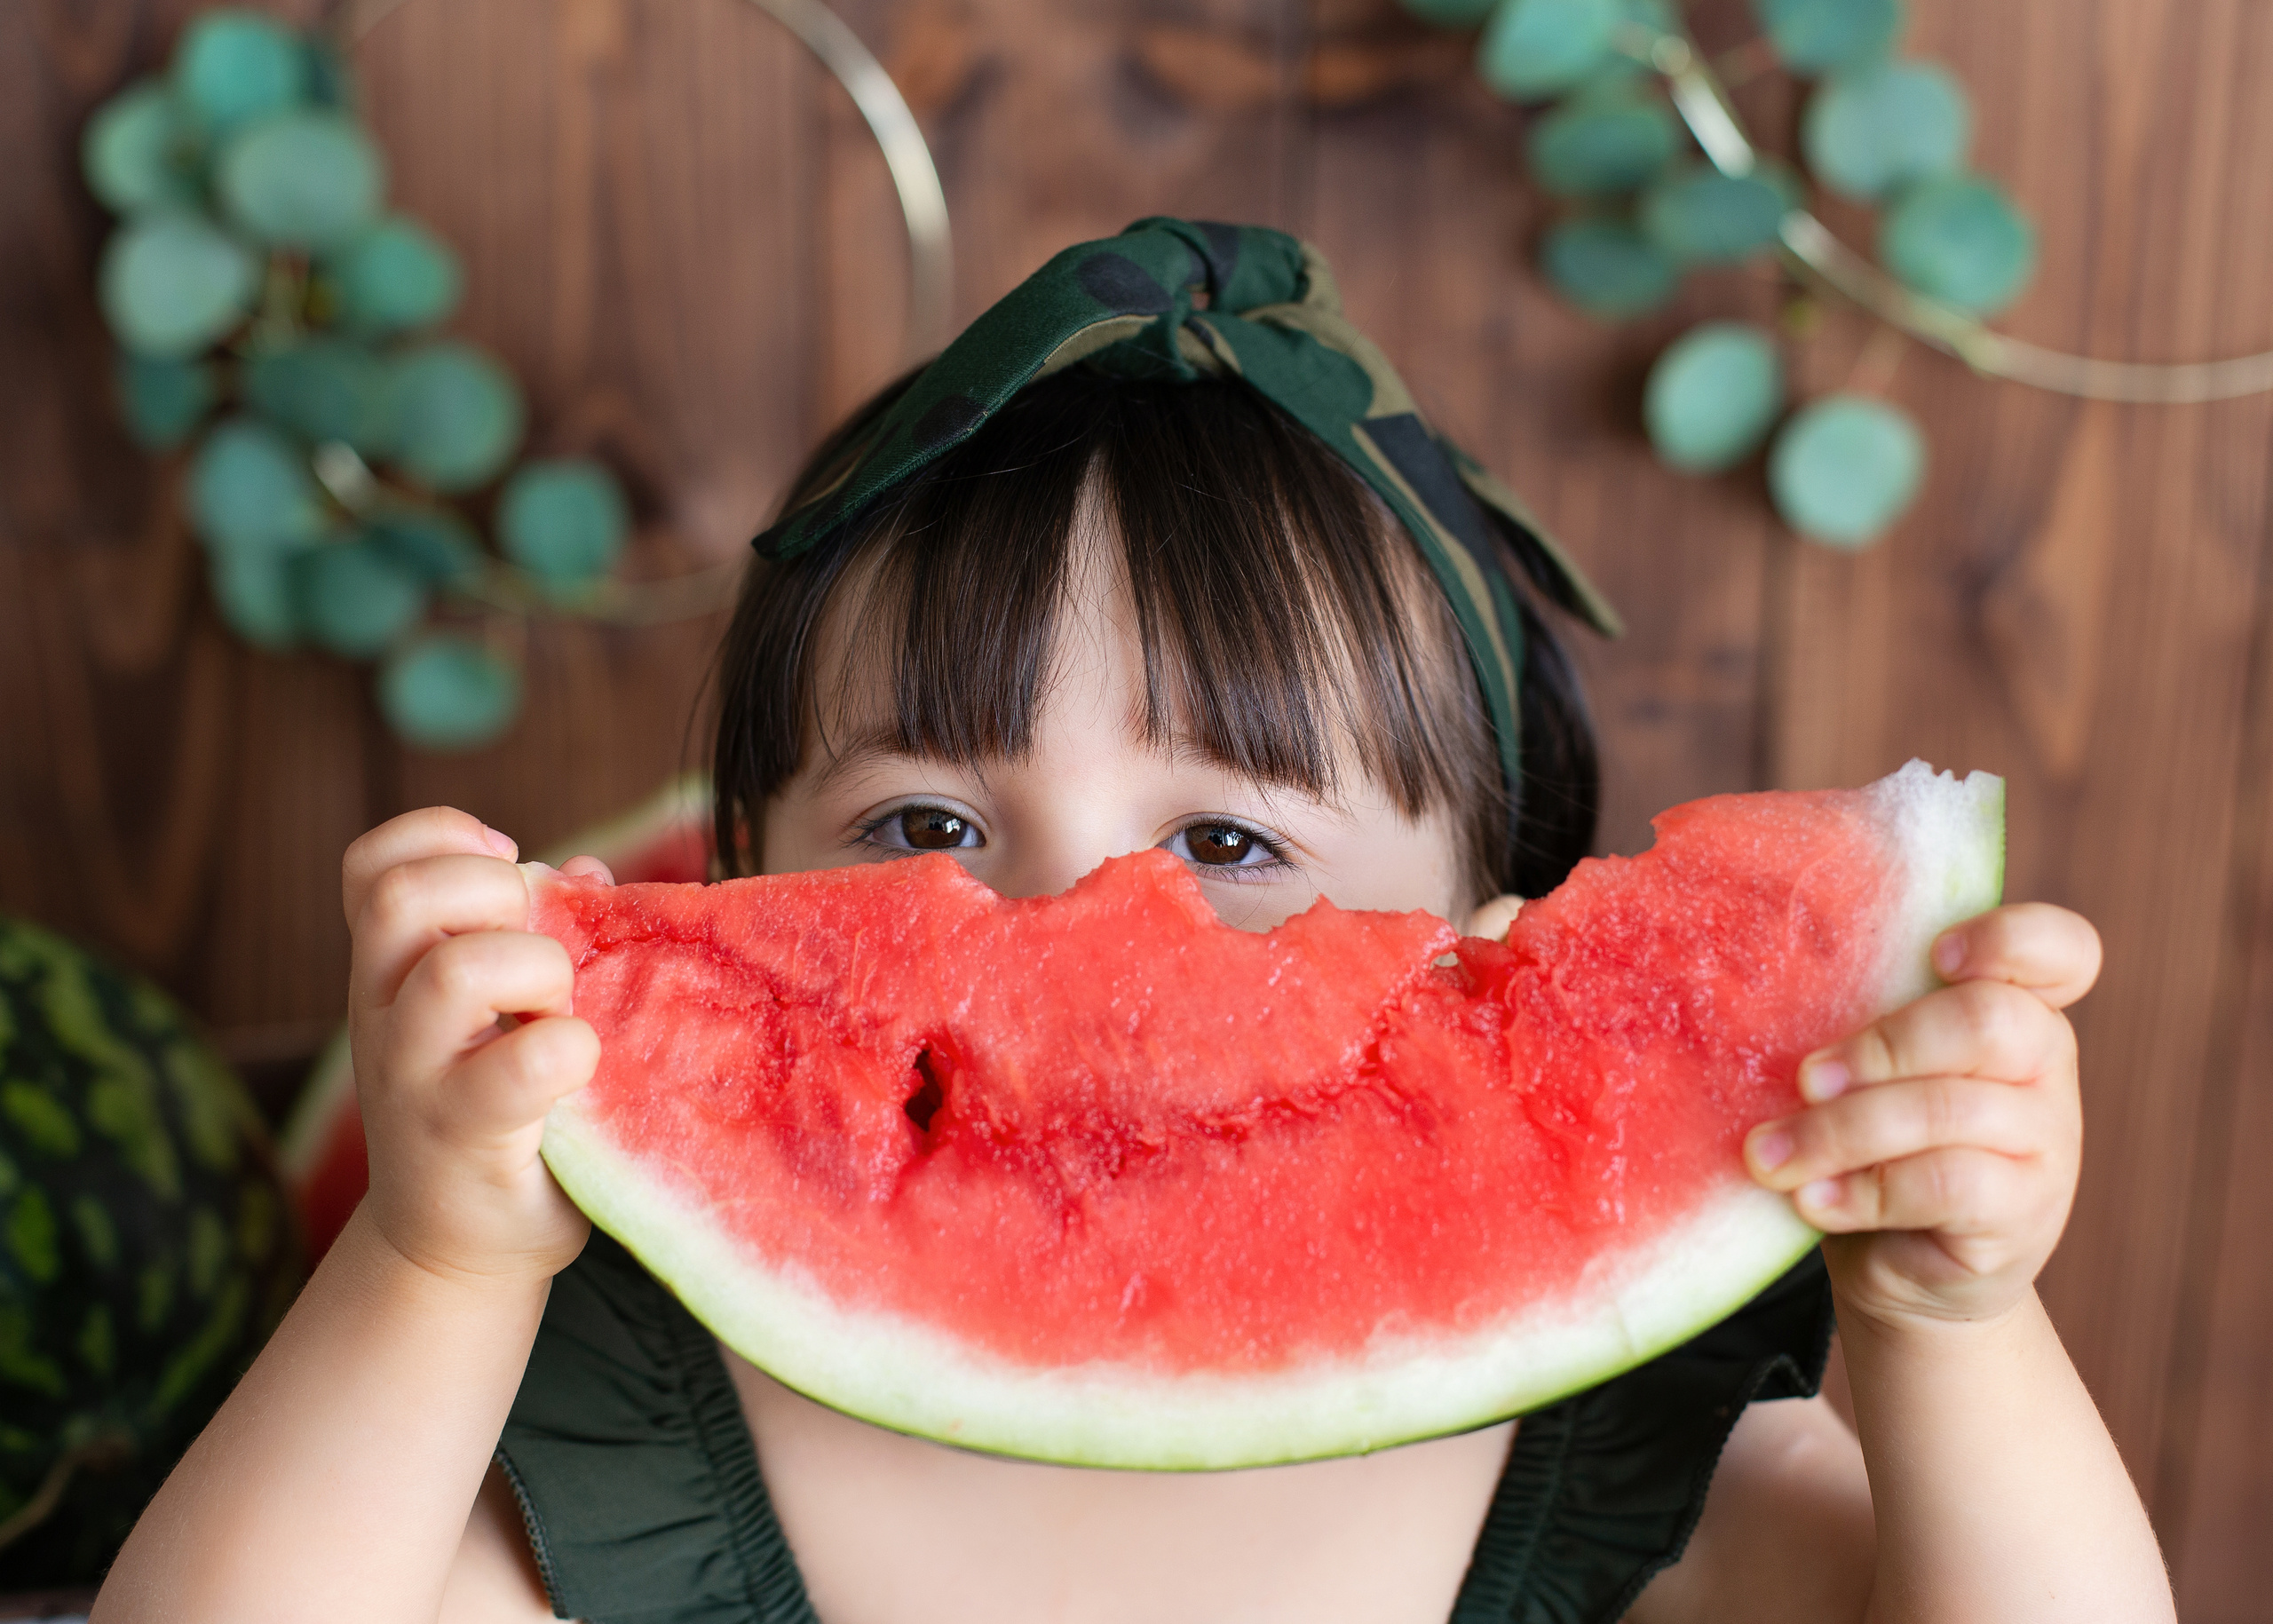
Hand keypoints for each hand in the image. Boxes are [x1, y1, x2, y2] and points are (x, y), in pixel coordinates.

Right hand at [342, 808, 613, 1286]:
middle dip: (494, 890)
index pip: (373, 866)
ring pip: (457, 970)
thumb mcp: (494, 1014)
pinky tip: (578, 1062)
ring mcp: (415, 1076)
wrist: (454, 1250)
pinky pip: (523, 1064)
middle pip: (403, 898)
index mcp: (391, 970)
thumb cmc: (494, 1112)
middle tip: (537, 943)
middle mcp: (384, 1013)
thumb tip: (586, 872)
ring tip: (558, 1010)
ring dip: (537, 968)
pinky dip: (570, 1046)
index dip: (440, 837)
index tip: (506, 861)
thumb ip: (537, 933)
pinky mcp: (465, 1137)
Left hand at [1742, 903, 2099, 1332]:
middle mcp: (2045, 1064)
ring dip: (1840, 1132)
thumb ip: (1858, 1018)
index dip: (2006, 939)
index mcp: (2015, 1003)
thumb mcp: (1870, 1067)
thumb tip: (1763, 987)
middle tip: (1805, 1080)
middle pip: (1988, 1020)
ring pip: (1948, 1110)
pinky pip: (1945, 1185)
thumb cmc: (1873, 1138)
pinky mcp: (2025, 1212)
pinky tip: (1813, 1200)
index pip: (2061, 948)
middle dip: (1880, 1047)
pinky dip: (1864, 1191)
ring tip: (1772, 1157)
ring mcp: (2047, 1140)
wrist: (1902, 1263)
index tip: (1936, 955)